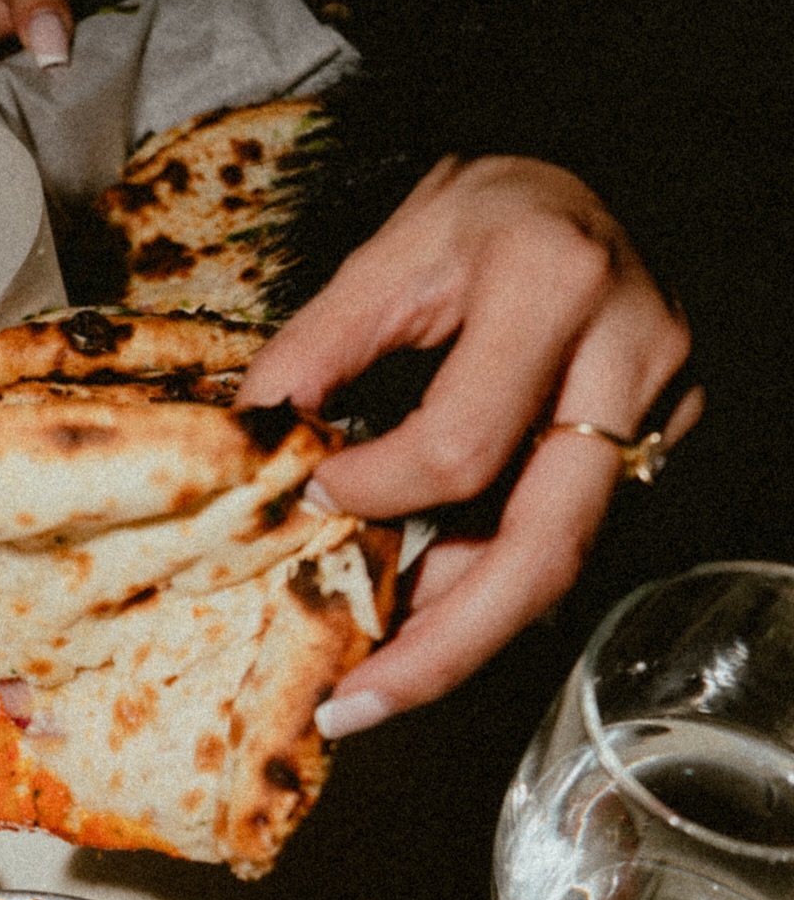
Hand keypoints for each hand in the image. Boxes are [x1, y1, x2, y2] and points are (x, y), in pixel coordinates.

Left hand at [237, 156, 700, 735]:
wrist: (590, 192)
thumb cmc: (485, 217)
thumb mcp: (391, 253)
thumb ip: (315, 351)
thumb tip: (242, 448)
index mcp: (554, 290)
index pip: (458, 446)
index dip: (372, 494)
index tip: (309, 502)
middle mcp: (630, 360)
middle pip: (541, 550)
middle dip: (440, 648)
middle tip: (351, 707)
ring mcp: (658, 415)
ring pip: (554, 569)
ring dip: (454, 636)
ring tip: (369, 685)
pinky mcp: (655, 453)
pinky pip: (558, 548)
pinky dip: (479, 593)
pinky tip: (416, 625)